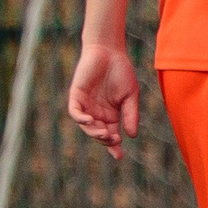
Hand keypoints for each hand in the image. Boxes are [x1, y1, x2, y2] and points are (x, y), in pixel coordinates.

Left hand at [66, 41, 141, 158]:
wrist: (109, 51)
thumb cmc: (122, 72)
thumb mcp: (130, 96)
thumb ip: (130, 115)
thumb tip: (131, 135)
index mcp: (111, 115)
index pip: (111, 135)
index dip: (113, 146)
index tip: (118, 156)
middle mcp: (97, 113)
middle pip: (98, 133)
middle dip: (105, 140)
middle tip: (113, 140)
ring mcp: (86, 105)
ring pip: (86, 125)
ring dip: (93, 132)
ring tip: (103, 133)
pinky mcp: (76, 95)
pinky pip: (75, 112)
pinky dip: (81, 118)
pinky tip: (90, 121)